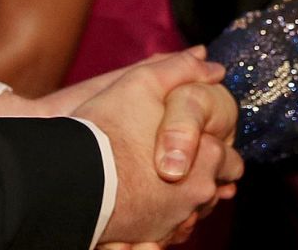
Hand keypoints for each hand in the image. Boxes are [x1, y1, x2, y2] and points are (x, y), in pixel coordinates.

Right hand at [78, 51, 242, 245]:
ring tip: (159, 179)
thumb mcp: (143, 83)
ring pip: (190, 210)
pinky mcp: (147, 236)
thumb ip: (181, 70)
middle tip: (179, 160)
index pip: (229, 158)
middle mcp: (195, 197)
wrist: (68, 178)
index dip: (213, 146)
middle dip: (201, 174)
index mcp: (205, 159)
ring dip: (181, 196)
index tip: (198, 140)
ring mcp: (172, 222)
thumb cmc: (107, 129)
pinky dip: (161, 215)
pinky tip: (145, 199)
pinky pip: (166, 229)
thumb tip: (213, 65)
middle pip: (212, 188)